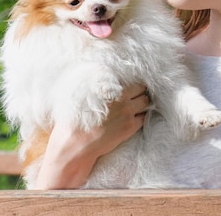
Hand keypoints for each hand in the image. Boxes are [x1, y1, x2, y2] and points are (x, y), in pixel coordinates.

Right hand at [33, 83, 149, 188]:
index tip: (132, 88)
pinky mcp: (130, 126)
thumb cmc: (75, 118)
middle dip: (140, 92)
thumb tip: (100, 79)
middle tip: (136, 96)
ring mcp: (127, 111)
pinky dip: (140, 117)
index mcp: (110, 88)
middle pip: (142, 89)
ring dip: (142, 104)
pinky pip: (143, 118)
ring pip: (145, 102)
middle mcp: (121, 97)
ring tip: (137, 107)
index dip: (132, 85)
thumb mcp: (81, 95)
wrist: (77, 142)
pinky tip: (134, 119)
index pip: (131, 81)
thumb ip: (96, 86)